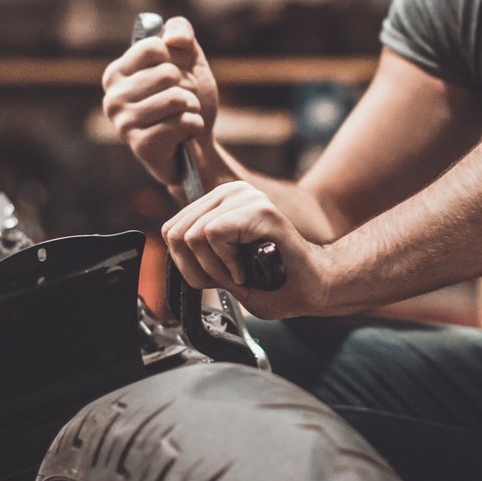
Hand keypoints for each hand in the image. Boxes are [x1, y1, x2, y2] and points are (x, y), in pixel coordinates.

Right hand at [101, 16, 219, 187]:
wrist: (198, 146)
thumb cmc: (188, 100)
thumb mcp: (189, 60)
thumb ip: (180, 32)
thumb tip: (174, 38)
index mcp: (117, 73)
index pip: (153, 46)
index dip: (177, 58)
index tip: (176, 74)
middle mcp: (112, 97)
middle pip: (167, 73)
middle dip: (188, 87)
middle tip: (182, 102)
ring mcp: (123, 123)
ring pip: (176, 99)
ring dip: (192, 107)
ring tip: (183, 116)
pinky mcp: (141, 146)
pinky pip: (183, 122)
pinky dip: (194, 125)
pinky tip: (184, 135)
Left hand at [162, 181, 340, 319]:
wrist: (312, 288)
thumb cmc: (271, 282)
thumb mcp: (218, 267)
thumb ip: (193, 252)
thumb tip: (169, 240)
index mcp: (219, 202)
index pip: (171, 230)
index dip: (187, 264)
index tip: (219, 274)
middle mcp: (231, 192)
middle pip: (176, 233)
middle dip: (199, 268)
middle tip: (231, 276)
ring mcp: (246, 197)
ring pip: (193, 236)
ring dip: (216, 268)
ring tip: (243, 271)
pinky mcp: (258, 208)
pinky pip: (213, 235)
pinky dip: (227, 263)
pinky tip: (249, 268)